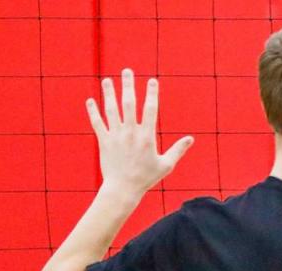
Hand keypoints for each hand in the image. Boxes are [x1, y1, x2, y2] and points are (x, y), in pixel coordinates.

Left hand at [86, 68, 192, 200]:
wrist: (123, 189)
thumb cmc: (146, 178)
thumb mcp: (166, 165)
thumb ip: (178, 150)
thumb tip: (191, 139)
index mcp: (147, 137)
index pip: (150, 110)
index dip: (151, 94)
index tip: (152, 80)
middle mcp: (130, 133)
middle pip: (129, 104)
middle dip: (128, 86)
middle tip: (127, 71)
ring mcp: (116, 136)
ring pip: (111, 110)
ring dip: (109, 94)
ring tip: (107, 80)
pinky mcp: (104, 141)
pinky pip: (97, 123)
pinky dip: (93, 111)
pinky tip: (90, 100)